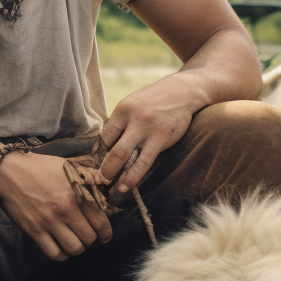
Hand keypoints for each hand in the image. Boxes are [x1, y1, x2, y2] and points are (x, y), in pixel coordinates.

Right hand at [0, 151, 112, 260]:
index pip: (100, 222)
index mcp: (77, 193)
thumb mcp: (68, 166)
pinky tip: (60, 247)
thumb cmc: (40, 167)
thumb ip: (88, 177)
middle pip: (89, 238)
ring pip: (74, 249)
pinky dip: (61, 254)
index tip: (105, 236)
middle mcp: (65, 210)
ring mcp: (49, 222)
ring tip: (74, 241)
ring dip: (77, 248)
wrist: (8, 171)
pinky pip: (54, 253)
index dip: (106, 233)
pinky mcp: (34, 230)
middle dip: (90, 239)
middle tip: (86, 235)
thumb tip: (105, 186)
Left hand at [99, 76, 198, 194]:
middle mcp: (134, 118)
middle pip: (112, 148)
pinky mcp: (162, 138)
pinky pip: (145, 161)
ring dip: (115, 175)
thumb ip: (122, 122)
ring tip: (111, 189)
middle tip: (99, 181)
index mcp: (122, 108)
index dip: (98, 154)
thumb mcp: (134, 104)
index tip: (97, 166)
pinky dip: (134, 176)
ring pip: (126, 157)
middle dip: (104, 168)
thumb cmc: (154, 100)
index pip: (104, 136)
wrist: (182, 91)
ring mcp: (148, 129)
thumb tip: (106, 146)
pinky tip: (127, 185)